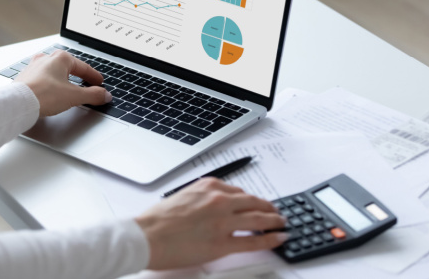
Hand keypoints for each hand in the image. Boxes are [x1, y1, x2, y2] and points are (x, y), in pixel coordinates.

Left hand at [15, 50, 111, 116]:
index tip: (99, 82)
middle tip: (87, 84)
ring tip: (70, 89)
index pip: (83, 67)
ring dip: (64, 80)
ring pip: (54, 72)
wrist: (18, 103)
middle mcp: (46, 59)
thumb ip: (92, 95)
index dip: (94, 76)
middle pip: (68, 68)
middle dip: (79, 76)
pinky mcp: (26, 77)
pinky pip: (43, 78)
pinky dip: (51, 84)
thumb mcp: (74, 96)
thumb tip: (103, 95)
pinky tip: (52, 92)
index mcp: (60, 58)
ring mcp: (34, 67)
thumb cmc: (43, 95)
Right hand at [135, 177, 286, 269]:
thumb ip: (202, 198)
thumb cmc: (157, 219)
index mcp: (208, 186)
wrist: (146, 236)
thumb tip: (214, 208)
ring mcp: (223, 222)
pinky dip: (271, 239)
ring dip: (275, 221)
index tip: (256, 202)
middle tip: (276, 212)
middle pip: (254, 202)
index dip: (251, 199)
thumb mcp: (182, 196)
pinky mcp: (223, 243)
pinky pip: (254, 241)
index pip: (238, 191)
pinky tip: (279, 238)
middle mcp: (219, 200)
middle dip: (268, 207)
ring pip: (259, 219)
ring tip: (282, 223)